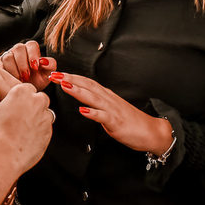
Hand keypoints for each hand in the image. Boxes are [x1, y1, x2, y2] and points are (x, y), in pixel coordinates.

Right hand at [0, 41, 55, 90]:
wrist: (25, 93)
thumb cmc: (36, 81)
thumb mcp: (46, 75)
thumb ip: (50, 65)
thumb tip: (45, 61)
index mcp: (31, 50)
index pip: (32, 45)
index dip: (33, 55)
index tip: (36, 67)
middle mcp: (19, 51)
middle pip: (19, 48)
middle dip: (23, 63)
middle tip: (27, 76)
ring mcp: (8, 56)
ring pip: (8, 57)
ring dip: (14, 70)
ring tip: (20, 81)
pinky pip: (0, 65)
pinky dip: (6, 74)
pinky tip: (12, 81)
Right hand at [0, 83, 53, 176]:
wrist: (3, 154)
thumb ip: (12, 104)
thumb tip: (14, 108)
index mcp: (21, 92)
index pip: (28, 89)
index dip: (24, 98)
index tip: (19, 105)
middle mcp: (36, 101)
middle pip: (41, 99)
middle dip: (35, 107)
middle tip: (22, 117)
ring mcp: (45, 117)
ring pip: (46, 115)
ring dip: (38, 120)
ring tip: (24, 131)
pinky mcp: (49, 132)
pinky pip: (46, 130)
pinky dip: (39, 133)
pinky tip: (27, 139)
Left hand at [48, 71, 172, 154]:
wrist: (151, 131)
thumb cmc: (130, 122)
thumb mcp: (110, 109)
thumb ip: (97, 103)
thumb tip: (83, 99)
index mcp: (106, 95)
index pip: (86, 82)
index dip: (71, 76)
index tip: (56, 73)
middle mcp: (108, 99)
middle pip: (87, 86)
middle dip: (70, 79)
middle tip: (54, 74)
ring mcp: (112, 110)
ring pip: (93, 98)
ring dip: (78, 91)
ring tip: (65, 86)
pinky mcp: (116, 122)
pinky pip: (103, 117)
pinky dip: (93, 113)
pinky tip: (83, 110)